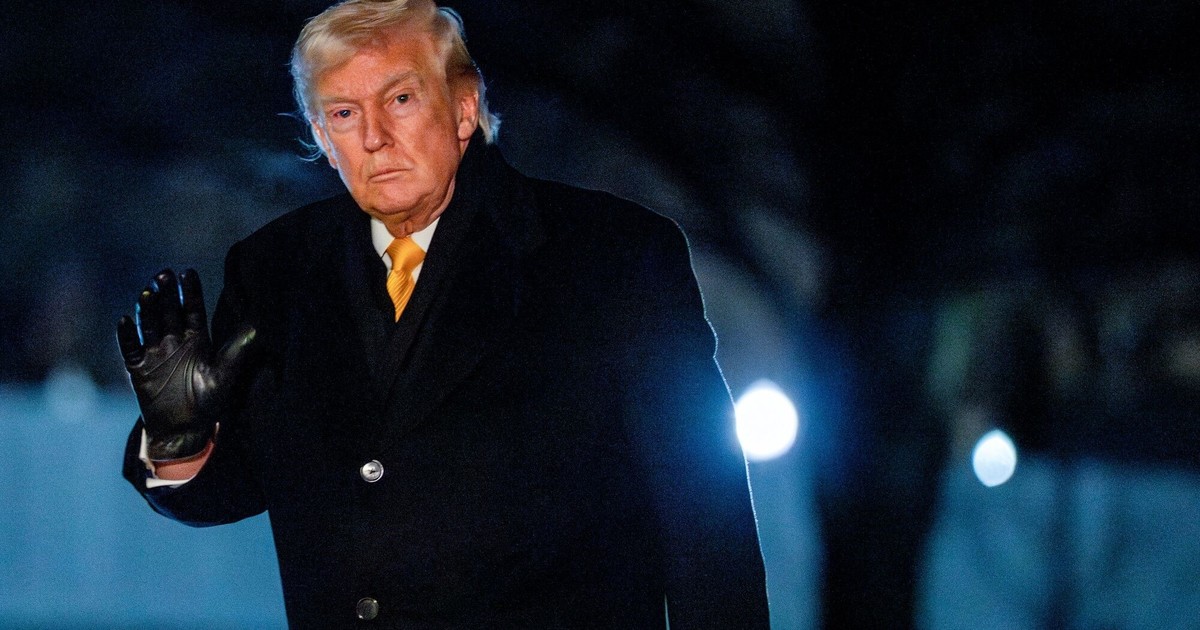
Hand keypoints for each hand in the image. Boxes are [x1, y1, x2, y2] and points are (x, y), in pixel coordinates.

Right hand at [117, 269, 254, 461]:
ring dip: (148, 309)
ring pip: (150, 325)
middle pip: (169, 312)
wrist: (185, 429)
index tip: (187, 272)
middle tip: (164, 274)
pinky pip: (131, 348)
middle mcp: (175, 341)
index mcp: (198, 339)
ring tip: (147, 292)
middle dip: (167, 294)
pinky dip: (127, 335)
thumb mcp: (226, 373)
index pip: (193, 309)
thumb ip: (239, 348)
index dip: (190, 292)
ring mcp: (156, 353)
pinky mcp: (139, 368)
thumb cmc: (210, 400)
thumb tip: (260, 324)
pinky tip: (125, 320)